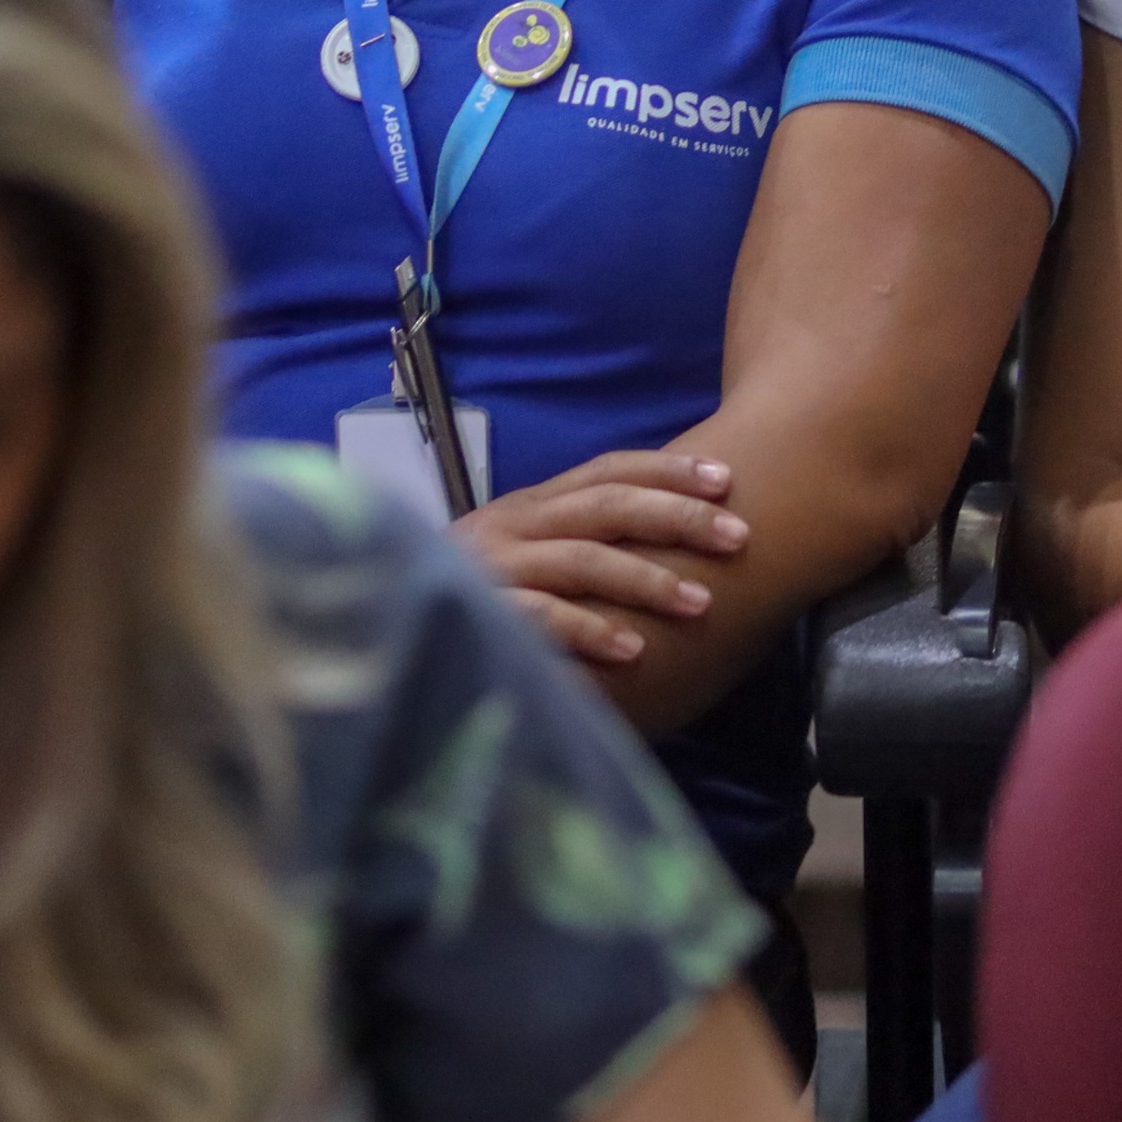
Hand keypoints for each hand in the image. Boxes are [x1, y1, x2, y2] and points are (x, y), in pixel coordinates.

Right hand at [451, 452, 748, 667]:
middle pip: (606, 505)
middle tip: (737, 537)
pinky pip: (542, 617)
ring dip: (646, 579)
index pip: (608, 470)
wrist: (383, 619)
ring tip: (700, 603)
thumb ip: (577, 542)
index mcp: (532, 505)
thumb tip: (661, 535)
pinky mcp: (481, 613)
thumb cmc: (476, 595)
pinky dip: (590, 631)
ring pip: (582, 559)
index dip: (668, 470)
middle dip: (676, 517)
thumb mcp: (524, 554)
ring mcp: (495, 567)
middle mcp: (515, 525)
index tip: (726, 479)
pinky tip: (634, 650)